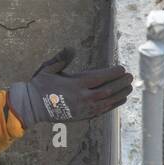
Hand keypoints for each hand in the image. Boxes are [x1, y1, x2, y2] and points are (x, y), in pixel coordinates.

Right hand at [7, 48, 132, 127]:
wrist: (32, 107)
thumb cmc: (40, 86)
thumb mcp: (48, 69)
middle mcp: (82, 97)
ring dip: (121, 94)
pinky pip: (102, 111)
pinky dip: (113, 105)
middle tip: (130, 77)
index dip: (113, 73)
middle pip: (108, 90)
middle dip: (121, 83)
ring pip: (108, 102)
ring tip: (129, 88)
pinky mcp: (83, 116)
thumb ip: (61, 58)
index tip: (122, 68)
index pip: (100, 78)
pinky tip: (120, 100)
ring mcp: (84, 109)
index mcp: (75, 84)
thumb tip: (72, 48)